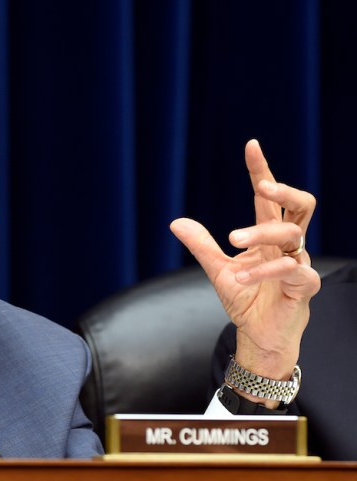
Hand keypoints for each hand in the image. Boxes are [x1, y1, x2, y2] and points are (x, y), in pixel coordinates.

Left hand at [171, 140, 319, 401]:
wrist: (258, 334)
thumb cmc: (246, 299)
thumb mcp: (218, 269)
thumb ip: (202, 245)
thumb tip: (175, 221)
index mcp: (268, 235)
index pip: (269, 197)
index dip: (261, 170)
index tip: (251, 145)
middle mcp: (288, 244)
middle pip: (302, 204)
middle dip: (284, 189)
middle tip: (261, 186)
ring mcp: (299, 262)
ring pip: (292, 233)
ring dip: (261, 235)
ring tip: (234, 243)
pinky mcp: (305, 285)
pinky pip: (294, 268)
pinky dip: (266, 271)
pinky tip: (245, 278)